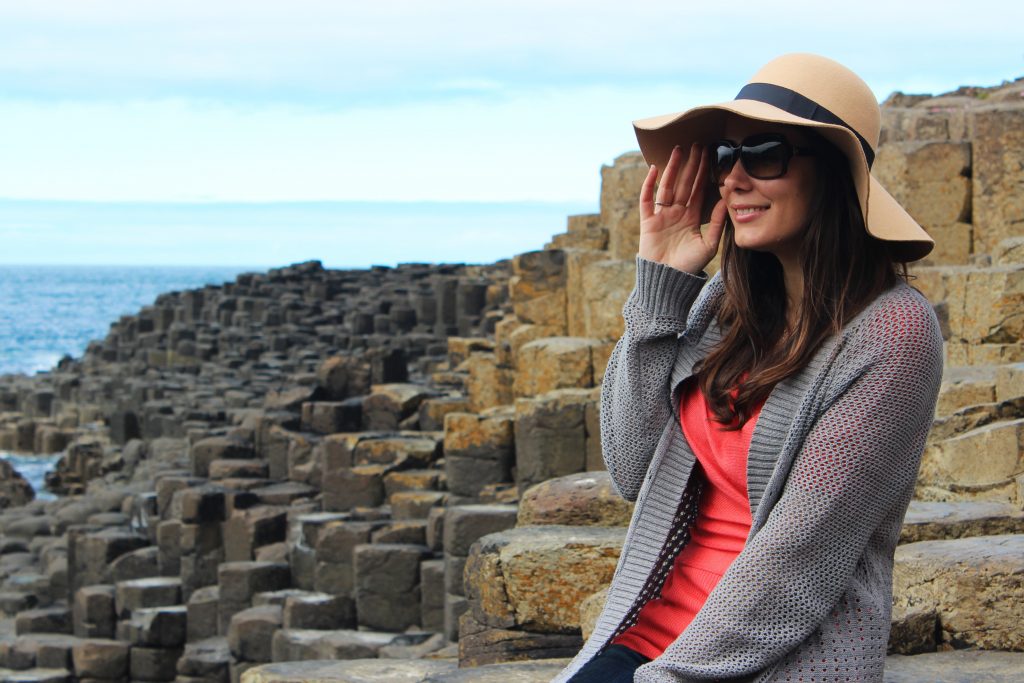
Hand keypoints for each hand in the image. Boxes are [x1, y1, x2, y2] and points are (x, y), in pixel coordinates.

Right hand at [638, 143, 726, 274]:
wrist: (668, 281)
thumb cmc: (689, 266)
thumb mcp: (709, 244)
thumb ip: (717, 223)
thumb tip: (726, 200)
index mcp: (691, 217)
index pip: (698, 189)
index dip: (703, 172)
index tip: (709, 154)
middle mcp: (676, 213)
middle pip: (684, 183)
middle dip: (690, 164)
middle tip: (696, 144)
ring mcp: (661, 216)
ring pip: (667, 186)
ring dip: (672, 168)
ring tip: (677, 150)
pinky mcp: (648, 221)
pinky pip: (647, 199)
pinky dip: (649, 185)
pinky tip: (654, 169)